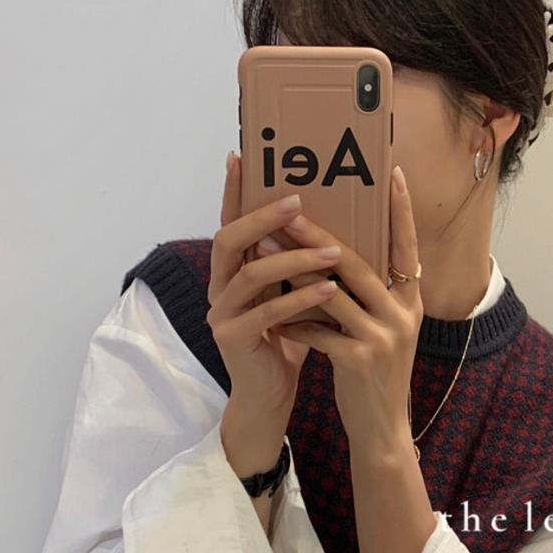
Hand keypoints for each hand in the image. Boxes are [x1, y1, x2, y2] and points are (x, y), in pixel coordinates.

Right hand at [208, 152, 344, 410]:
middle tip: (298, 201)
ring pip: (252, 274)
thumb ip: (292, 263)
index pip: (230, 221)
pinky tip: (330, 289)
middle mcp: (219, 287)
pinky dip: (300, 298)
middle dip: (264, 217)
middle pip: (230, 239)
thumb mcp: (289, 293)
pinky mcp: (233, 339)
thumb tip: (326, 221)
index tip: (241, 156)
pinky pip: (267, 312)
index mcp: (231, 271)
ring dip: (294, 258)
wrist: (268, 395)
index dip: (232, 191)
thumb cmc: (285, 340)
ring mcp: (221, 313)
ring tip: (333, 251)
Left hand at [267, 165, 421, 455]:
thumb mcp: (384, 330)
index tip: (391, 173)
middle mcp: (403, 314)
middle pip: (357, 263)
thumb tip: (336, 254)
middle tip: (289, 209)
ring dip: (294, 270)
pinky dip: (293, 322)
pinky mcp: (360, 361)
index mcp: (412, 301)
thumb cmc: (374, 373)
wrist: (381, 428)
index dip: (401, 210)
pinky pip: (318, 331)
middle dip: (318, 235)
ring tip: (264, 249)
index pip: (408, 246)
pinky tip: (271, 315)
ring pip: (333, 293)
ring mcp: (384, 337)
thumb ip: (371, 296)